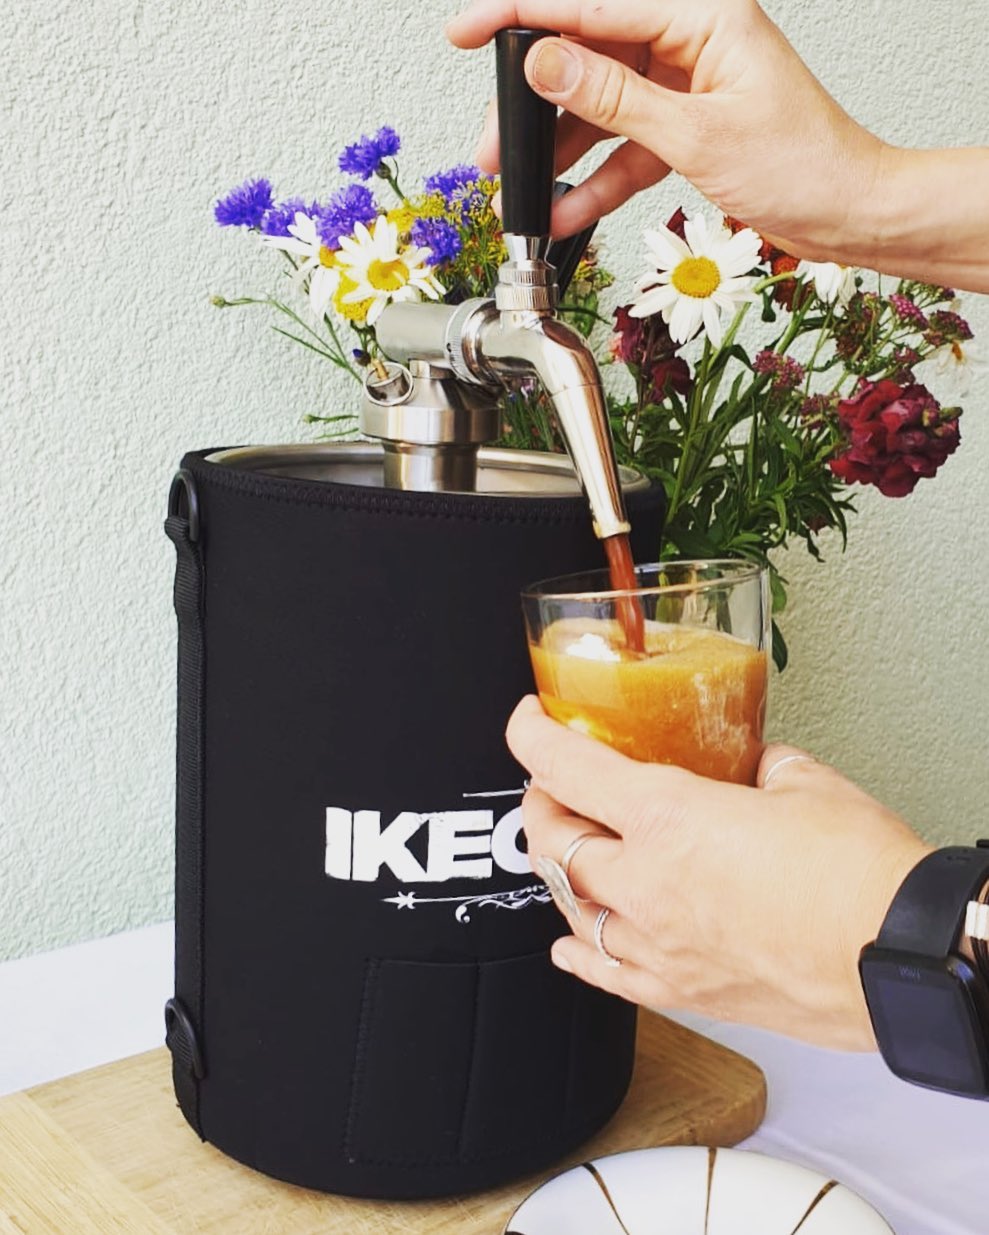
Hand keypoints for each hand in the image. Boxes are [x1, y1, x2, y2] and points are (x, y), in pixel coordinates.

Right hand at [446, 0, 883, 254]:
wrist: (847, 214)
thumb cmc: (802, 165)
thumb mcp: (695, 135)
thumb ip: (613, 99)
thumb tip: (546, 65)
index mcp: (700, 12)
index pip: (591, 4)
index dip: (521, 16)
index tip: (467, 31)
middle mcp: (689, 38)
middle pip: (588, 55)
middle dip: (535, 104)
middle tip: (493, 140)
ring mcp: (685, 82)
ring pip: (600, 104)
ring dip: (559, 149)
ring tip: (518, 183)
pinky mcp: (684, 125)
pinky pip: (625, 144)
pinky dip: (596, 177)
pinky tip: (565, 207)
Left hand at [506, 695, 929, 1049]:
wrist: (903, 959)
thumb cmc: (863, 876)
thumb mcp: (805, 782)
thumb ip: (759, 764)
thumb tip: (751, 765)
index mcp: (669, 816)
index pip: (564, 767)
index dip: (529, 735)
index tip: (526, 721)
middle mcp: (648, 883)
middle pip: (551, 840)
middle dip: (542, 804)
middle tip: (555, 787)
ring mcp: (659, 945)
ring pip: (569, 906)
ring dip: (560, 871)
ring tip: (570, 851)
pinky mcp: (684, 992)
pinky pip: (605, 973)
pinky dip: (579, 951)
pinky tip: (570, 943)